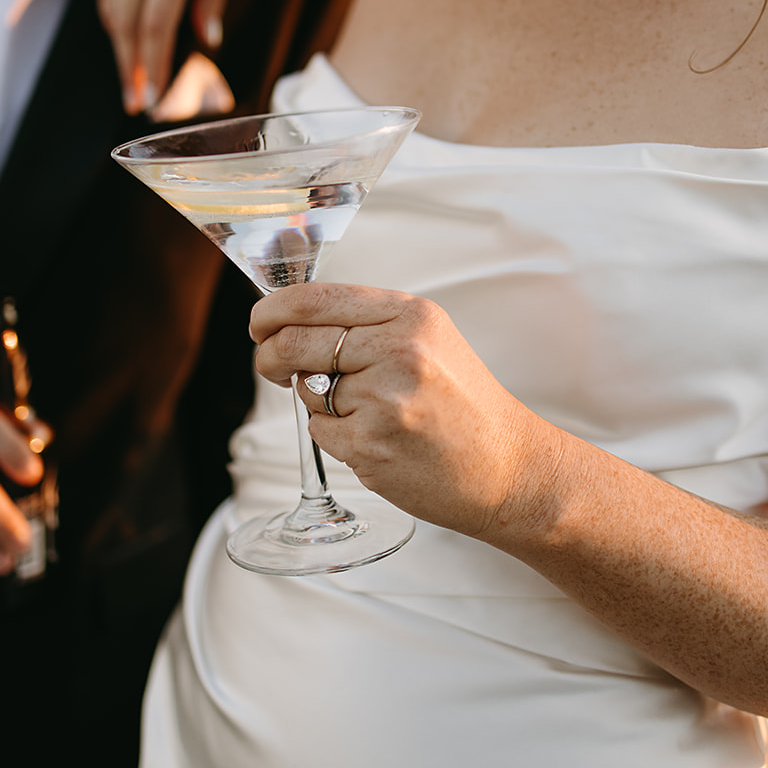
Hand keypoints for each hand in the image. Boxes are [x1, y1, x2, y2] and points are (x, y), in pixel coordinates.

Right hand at [97, 0, 250, 112]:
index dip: (150, 65)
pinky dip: (110, 15)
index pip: (155, 24)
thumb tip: (206, 41)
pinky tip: (120, 36)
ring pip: (109, 5)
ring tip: (131, 77)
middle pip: (124, 22)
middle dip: (128, 66)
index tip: (149, 98)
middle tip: (135, 102)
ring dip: (117, 44)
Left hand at [250, 283, 540, 540]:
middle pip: (295, 341)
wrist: (509, 468)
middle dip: (270, 356)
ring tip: (366, 412)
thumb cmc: (465, 407)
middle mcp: (398, 350)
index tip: (259, 323)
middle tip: (273, 367)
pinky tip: (374, 439)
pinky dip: (333, 436)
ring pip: (306, 388)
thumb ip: (368, 325)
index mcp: (411, 316)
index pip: (314, 299)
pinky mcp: (372, 444)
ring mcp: (384, 399)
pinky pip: (319, 431)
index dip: (272, 310)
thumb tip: (290, 321)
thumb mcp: (430, 342)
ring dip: (317, 400)